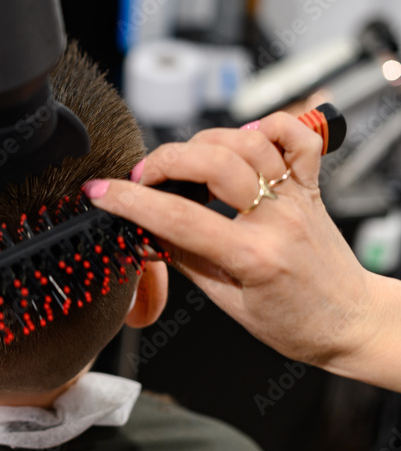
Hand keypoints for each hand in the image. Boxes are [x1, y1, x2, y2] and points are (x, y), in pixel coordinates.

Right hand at [82, 112, 394, 380]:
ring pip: (248, 141)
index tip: (100, 193)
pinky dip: (267, 126)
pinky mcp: (311, 184)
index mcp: (255, 256)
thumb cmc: (295, 322)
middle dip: (162, 162)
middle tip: (139, 178)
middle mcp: (279, 218)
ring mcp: (298, 197)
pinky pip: (297, 136)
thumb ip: (184, 258)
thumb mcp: (227, 302)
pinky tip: (240, 140)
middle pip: (213, 163)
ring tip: (182, 163)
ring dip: (203, 143)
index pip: (178, 218)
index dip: (129, 202)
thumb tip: (144, 231)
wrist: (351, 324)